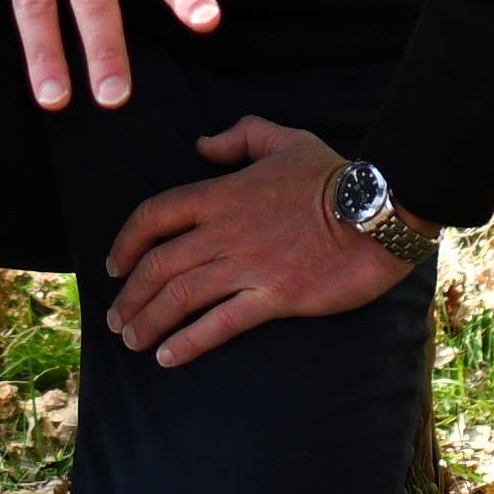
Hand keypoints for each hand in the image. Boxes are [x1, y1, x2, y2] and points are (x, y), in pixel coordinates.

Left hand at [103, 114, 419, 370]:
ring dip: (149, 321)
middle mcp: (225, 232)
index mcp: (222, 194)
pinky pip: (221, 324)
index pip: (154, 216)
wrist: (378, 209)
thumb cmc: (334, 174)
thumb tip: (201, 145)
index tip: (114, 265)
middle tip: (116, 318)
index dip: (126, 242)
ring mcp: (248, 267)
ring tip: (132, 341)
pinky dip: (189, 342)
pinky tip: (169, 357)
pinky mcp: (275, 298)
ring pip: (181, 297)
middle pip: (159, 265)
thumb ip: (240, 136)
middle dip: (129, 295)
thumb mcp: (284, 139)